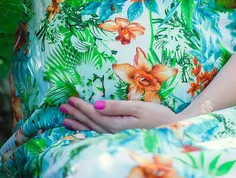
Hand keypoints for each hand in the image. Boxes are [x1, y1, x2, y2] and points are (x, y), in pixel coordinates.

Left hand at [59, 97, 177, 133]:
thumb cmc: (158, 116)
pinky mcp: (121, 135)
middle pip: (91, 122)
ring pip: (93, 129)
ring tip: (66, 119)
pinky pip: (99, 133)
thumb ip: (116, 107)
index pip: (94, 114)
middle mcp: (114, 132)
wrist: (173, 129)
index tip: (69, 99)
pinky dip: (89, 130)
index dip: (81, 107)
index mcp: (116, 124)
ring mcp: (117, 136)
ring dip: (79, 123)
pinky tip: (85, 128)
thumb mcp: (138, 108)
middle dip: (76, 114)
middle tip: (62, 107)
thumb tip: (95, 104)